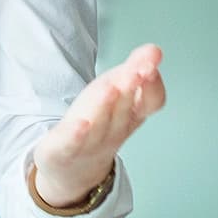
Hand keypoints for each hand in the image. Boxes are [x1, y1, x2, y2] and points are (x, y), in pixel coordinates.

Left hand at [30, 43, 165, 206]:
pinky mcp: (62, 150)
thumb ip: (136, 66)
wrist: (74, 167)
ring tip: (111, 88)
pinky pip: (71, 144)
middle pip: (124, 109)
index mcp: (131, 114)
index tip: (151, 65)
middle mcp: (114, 130)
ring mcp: (89, 143)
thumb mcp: (117, 88)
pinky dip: (77, 134)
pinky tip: (81, 124)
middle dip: (130, 88)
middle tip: (138, 70)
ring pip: (99, 124)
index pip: (150, 102)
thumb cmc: (99, 123)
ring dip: (106, 106)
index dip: (152, 85)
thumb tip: (154, 49)